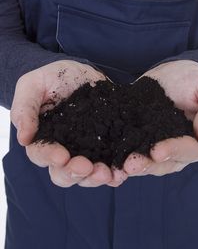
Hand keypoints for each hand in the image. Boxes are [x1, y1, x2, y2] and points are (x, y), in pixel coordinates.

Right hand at [11, 60, 127, 187]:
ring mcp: (85, 149)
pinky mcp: (104, 145)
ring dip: (96, 177)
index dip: (50, 158)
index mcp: (42, 138)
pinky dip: (115, 171)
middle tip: (86, 167)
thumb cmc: (51, 78)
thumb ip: (25, 109)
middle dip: (75, 173)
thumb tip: (23, 138)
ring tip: (107, 173)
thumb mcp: (32, 85)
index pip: (41, 154)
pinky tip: (121, 172)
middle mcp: (63, 149)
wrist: (79, 72)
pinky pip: (109, 163)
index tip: (62, 156)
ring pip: (87, 175)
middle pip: (64, 173)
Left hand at [123, 60, 197, 176]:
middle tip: (131, 164)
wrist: (177, 73)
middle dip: (148, 164)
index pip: (190, 151)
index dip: (174, 151)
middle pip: (166, 162)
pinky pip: (132, 147)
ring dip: (134, 164)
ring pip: (148, 161)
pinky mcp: (141, 135)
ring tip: (120, 165)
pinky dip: (122, 153)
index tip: (157, 151)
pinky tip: (111, 156)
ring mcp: (158, 143)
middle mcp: (178, 147)